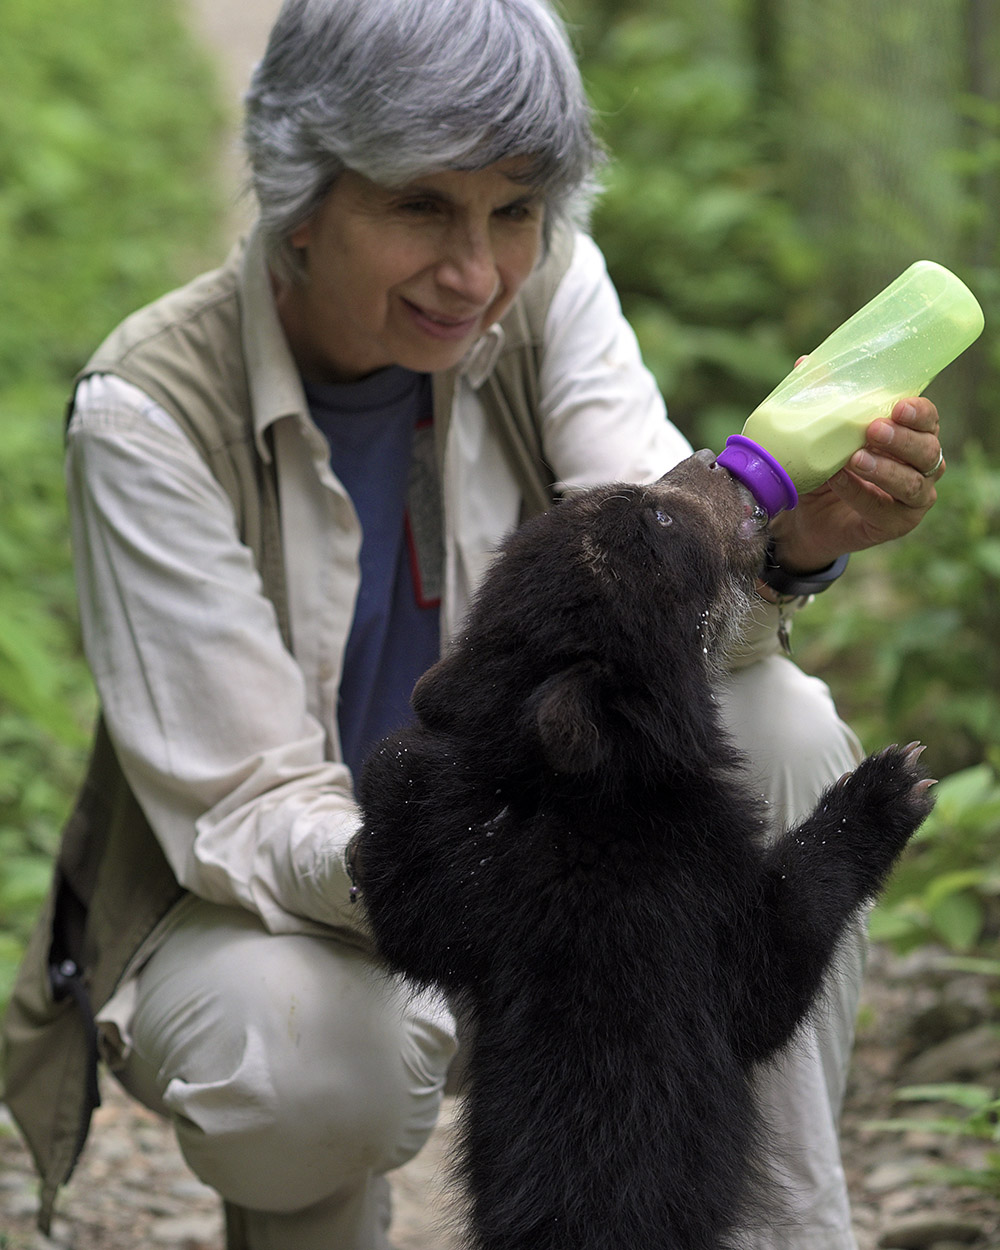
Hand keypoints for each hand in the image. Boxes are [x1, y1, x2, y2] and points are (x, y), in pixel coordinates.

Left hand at [767, 397, 943, 573]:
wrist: (807, 515)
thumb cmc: (825, 466)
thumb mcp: (820, 433)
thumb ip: (820, 400)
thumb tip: (804, 363)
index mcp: (911, 434)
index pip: (928, 419)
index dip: (919, 412)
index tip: (898, 405)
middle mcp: (922, 465)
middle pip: (928, 450)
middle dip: (903, 439)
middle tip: (873, 430)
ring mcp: (914, 497)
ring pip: (914, 483)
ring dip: (885, 469)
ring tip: (855, 458)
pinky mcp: (897, 524)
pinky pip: (885, 510)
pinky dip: (861, 494)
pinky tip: (840, 480)